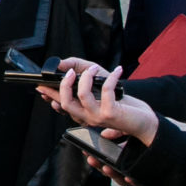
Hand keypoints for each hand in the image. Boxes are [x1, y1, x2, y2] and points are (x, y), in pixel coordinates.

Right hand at [40, 64, 159, 145]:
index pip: (62, 103)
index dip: (50, 94)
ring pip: (82, 96)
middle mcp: (87, 117)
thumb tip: (64, 64)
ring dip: (86, 78)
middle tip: (69, 73)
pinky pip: (105, 91)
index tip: (42, 86)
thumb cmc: (123, 103)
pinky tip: (118, 70)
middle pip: (66, 103)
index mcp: (83, 112)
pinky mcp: (111, 114)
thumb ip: (81, 70)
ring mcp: (98, 117)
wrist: (143, 120)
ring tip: (93, 69)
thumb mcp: (100, 83)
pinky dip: (111, 77)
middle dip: (64, 86)